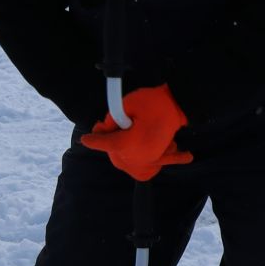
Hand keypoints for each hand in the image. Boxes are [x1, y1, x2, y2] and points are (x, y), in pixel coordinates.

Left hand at [80, 84, 194, 180]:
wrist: (179, 103)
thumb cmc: (152, 101)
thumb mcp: (126, 105)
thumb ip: (111, 119)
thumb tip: (103, 130)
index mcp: (130, 143)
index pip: (106, 143)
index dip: (94, 140)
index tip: (85, 139)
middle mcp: (139, 155)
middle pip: (115, 151)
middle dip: (109, 140)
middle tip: (106, 126)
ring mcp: (150, 158)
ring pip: (127, 158)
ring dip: (120, 150)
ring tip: (121, 135)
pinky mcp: (158, 156)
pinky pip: (145, 164)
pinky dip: (138, 161)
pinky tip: (136, 157)